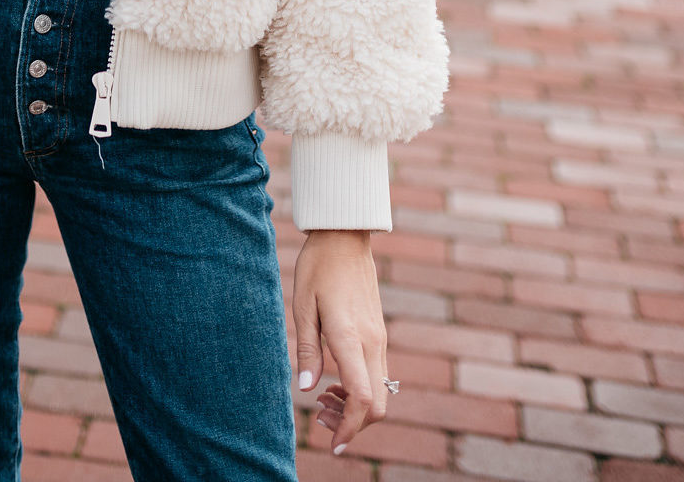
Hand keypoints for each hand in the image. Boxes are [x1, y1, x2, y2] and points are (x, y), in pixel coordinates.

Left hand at [293, 229, 388, 455]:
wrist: (345, 237)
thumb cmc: (318, 267)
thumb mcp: (303, 305)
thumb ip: (308, 349)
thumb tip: (307, 390)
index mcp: (350, 336)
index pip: (362, 397)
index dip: (350, 428)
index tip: (334, 446)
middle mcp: (372, 341)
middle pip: (376, 404)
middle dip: (352, 424)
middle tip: (321, 421)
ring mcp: (379, 337)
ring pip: (380, 392)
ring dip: (355, 407)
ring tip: (323, 403)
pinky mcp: (379, 332)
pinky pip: (377, 374)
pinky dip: (360, 389)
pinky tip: (335, 383)